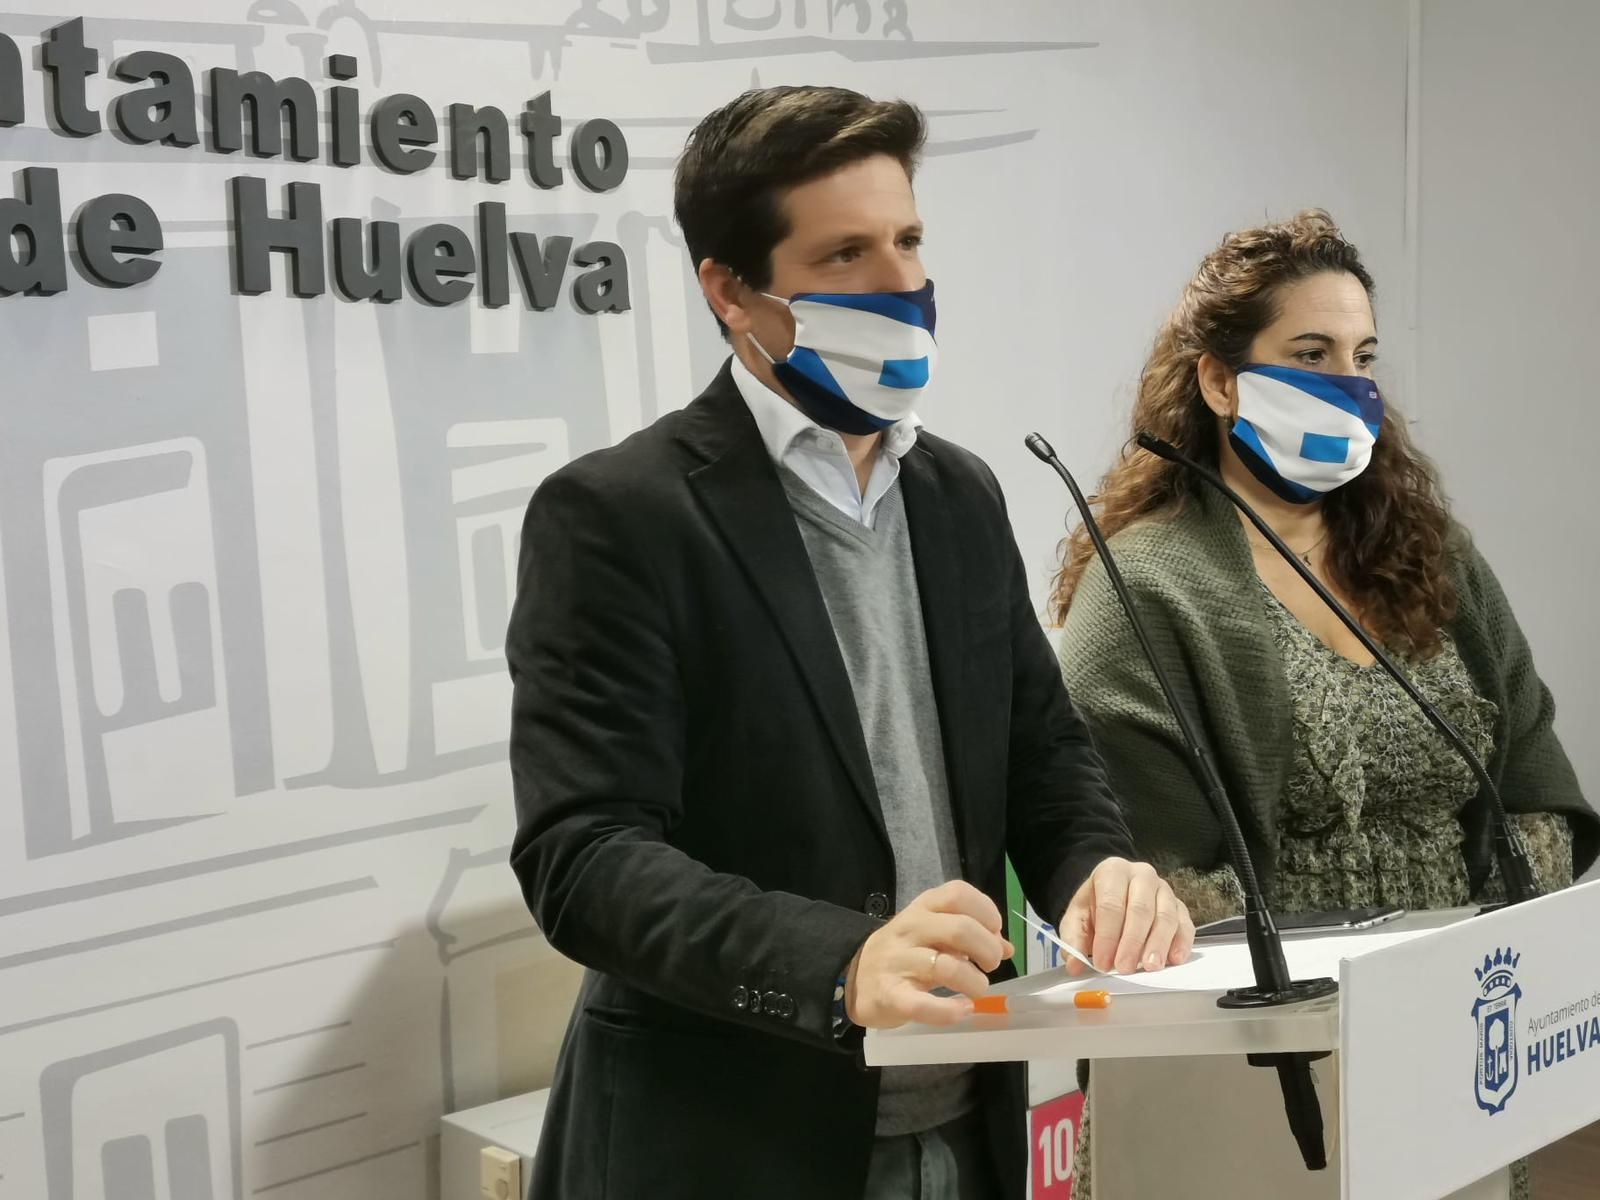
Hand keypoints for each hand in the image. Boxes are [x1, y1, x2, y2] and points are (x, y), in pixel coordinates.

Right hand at [844, 881, 1014, 1028]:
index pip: (958, 894)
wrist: (853, 978)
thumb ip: (969, 935)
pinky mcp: (892, 995)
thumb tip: (1006, 947)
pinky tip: (962, 1010)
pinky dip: (950, 1011)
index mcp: (922, 908)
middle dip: (987, 949)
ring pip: (946, 967)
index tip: (994, 932)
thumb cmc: (903, 952)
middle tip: (991, 965)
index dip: (986, 911)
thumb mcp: (932, 933)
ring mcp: (899, 962)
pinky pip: (924, 1004)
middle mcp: (910, 929)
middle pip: (960, 929)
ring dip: (974, 982)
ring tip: (977, 990)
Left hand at [1059, 857, 1193, 975]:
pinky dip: (1182, 943)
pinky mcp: (1180, 906)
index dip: (1107, 936)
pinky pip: (1185, 924)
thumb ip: (1073, 941)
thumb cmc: (1096, 906)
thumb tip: (1073, 965)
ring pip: (1166, 916)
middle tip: (1125, 968)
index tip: (1102, 962)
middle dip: (1132, 942)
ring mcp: (1164, 889)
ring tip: (1150, 966)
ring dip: (1158, 944)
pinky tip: (1174, 959)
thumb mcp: (1076, 919)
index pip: (1111, 904)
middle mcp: (1142, 875)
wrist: (1112, 894)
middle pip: (1140, 909)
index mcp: (1112, 872)